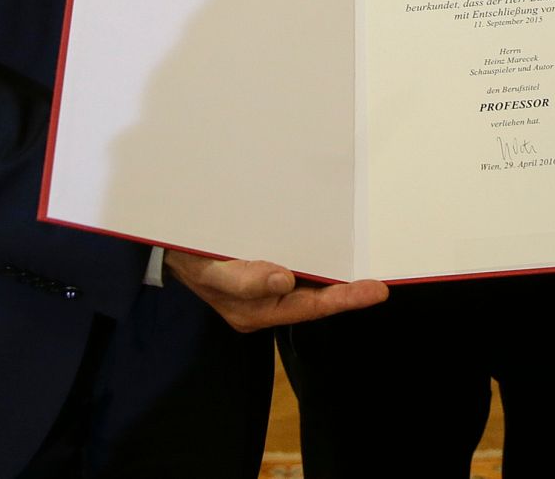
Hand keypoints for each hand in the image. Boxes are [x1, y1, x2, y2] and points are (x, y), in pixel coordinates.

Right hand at [163, 250, 388, 332]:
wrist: (170, 249)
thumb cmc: (192, 260)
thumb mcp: (212, 271)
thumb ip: (244, 280)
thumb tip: (285, 280)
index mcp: (259, 311)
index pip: (311, 306)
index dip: (346, 299)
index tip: (378, 290)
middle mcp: (269, 302)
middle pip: (317, 298)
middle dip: (349, 290)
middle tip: (383, 281)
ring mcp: (268, 287)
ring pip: (311, 284)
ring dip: (337, 274)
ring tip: (369, 262)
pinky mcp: (267, 268)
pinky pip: (300, 267)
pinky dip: (319, 258)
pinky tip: (334, 244)